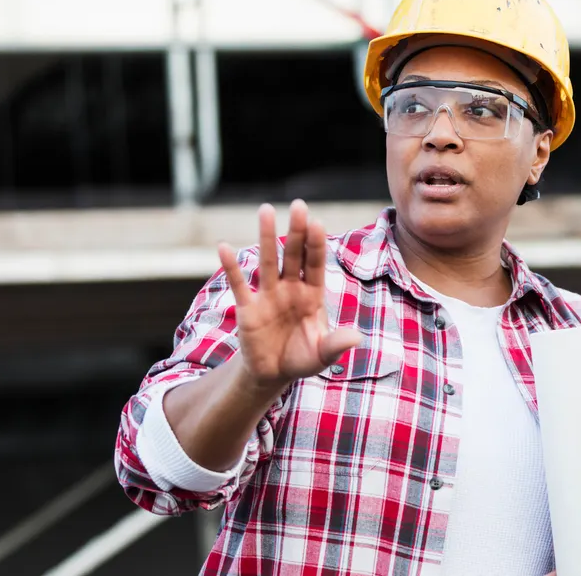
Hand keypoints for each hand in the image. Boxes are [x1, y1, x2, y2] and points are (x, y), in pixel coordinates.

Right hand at [218, 200, 362, 387]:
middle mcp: (290, 288)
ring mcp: (268, 295)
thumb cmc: (301, 359)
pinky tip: (224, 247)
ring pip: (268, 261)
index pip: (315, 264)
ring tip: (266, 209)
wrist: (273, 374)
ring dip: (267, 236)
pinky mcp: (248, 308)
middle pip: (294, 254)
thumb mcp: (321, 355)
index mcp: (312, 295)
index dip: (316, 245)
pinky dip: (232, 267)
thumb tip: (357, 337)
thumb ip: (336, 345)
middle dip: (297, 231)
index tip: (318, 222)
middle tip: (298, 206)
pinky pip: (239, 284)